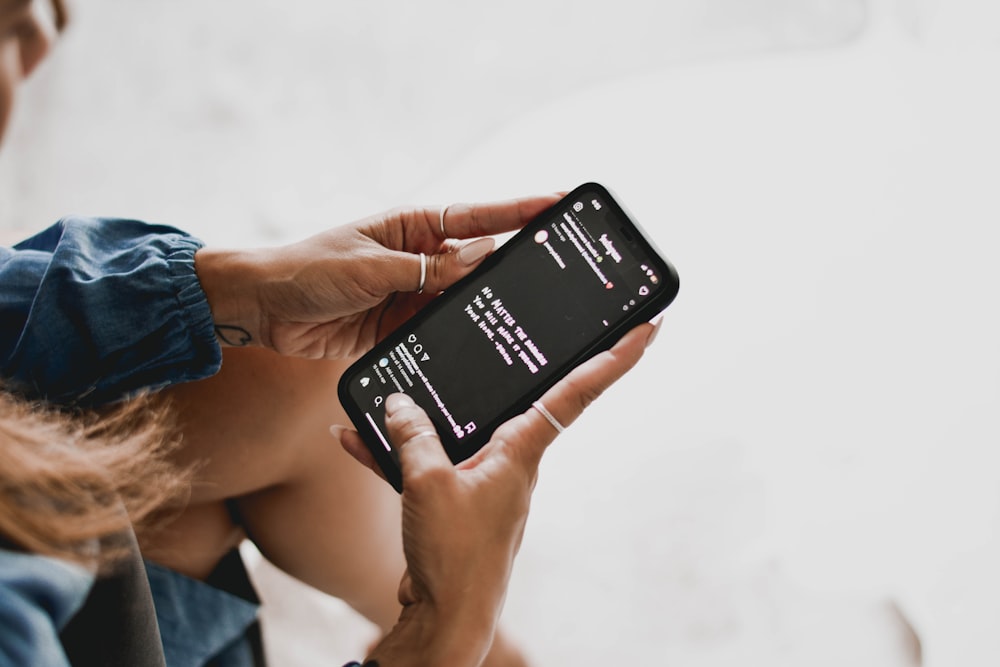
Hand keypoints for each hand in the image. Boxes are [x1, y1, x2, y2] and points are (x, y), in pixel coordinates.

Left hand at [195, 195, 559, 357]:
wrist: (263, 310)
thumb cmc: (308, 269)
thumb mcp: (370, 267)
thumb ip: (424, 270)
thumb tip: (479, 260)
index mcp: (413, 228)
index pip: (478, 217)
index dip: (519, 211)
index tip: (558, 204)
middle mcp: (420, 259)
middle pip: (478, 263)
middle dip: (514, 267)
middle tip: (558, 272)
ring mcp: (413, 294)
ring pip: (462, 301)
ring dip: (485, 308)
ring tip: (528, 315)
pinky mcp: (401, 328)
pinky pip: (438, 332)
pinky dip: (456, 339)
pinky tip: (481, 346)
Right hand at [334, 320, 659, 665]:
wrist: (446, 618)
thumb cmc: (454, 555)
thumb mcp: (428, 483)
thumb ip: (414, 436)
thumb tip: (399, 402)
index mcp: (521, 453)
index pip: (578, 393)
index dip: (614, 359)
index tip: (649, 328)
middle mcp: (511, 465)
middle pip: (521, 400)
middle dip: (519, 366)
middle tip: (540, 324)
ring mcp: (485, 484)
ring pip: (460, 431)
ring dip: (426, 416)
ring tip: (392, 389)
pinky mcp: (458, 503)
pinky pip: (430, 463)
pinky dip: (398, 453)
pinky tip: (359, 439)